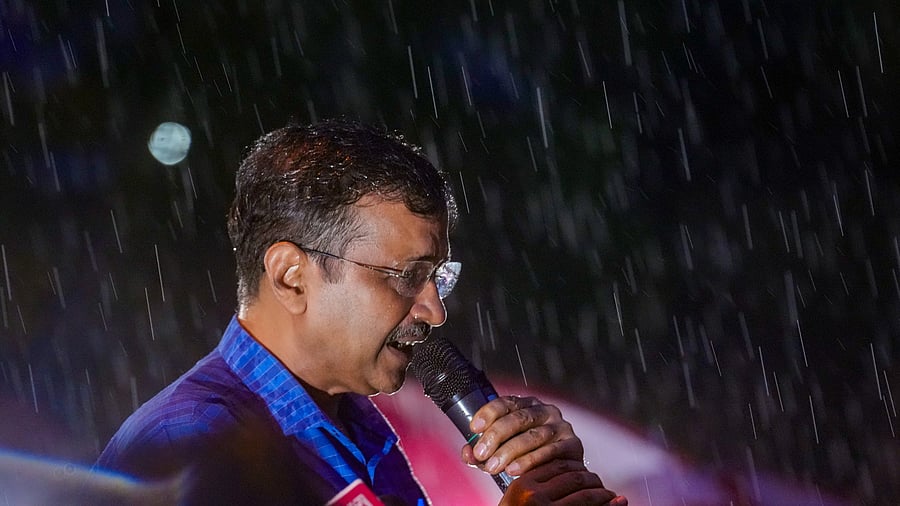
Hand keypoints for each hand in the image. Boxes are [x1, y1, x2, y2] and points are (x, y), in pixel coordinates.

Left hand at [460, 395, 583, 476]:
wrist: (562, 473)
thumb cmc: (530, 456)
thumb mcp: (504, 449)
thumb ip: (485, 450)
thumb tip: (467, 452)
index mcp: (528, 406)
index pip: (506, 403)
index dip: (488, 413)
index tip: (474, 428)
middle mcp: (545, 412)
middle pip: (518, 418)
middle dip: (495, 436)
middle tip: (481, 453)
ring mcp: (561, 427)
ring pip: (532, 436)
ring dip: (509, 452)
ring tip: (494, 466)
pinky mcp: (572, 445)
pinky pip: (549, 452)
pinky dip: (529, 461)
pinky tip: (514, 470)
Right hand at [499, 459, 626, 505]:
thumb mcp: (516, 500)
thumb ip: (536, 485)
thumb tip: (574, 473)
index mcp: (522, 484)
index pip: (558, 465)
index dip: (577, 466)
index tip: (585, 471)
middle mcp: (534, 496)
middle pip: (573, 477)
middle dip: (592, 478)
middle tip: (600, 484)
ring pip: (584, 493)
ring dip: (602, 492)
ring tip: (610, 495)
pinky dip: (606, 505)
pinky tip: (616, 502)